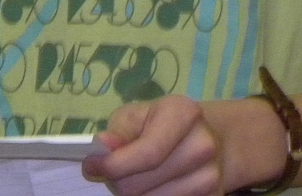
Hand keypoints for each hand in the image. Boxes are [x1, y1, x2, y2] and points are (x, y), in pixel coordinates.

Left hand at [81, 96, 222, 195]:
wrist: (206, 136)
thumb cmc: (162, 122)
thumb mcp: (137, 115)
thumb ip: (119, 131)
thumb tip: (103, 146)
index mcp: (184, 114)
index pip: (147, 153)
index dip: (114, 165)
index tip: (91, 166)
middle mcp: (203, 146)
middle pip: (142, 184)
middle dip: (117, 181)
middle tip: (111, 172)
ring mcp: (211, 176)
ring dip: (133, 193)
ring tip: (133, 176)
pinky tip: (151, 185)